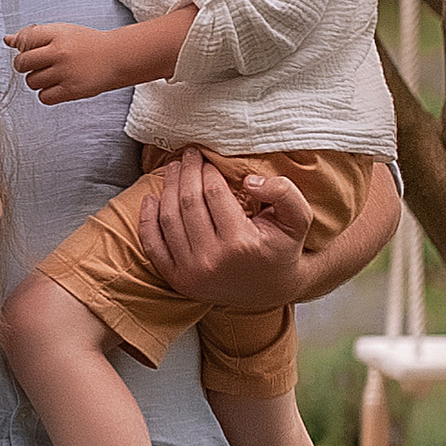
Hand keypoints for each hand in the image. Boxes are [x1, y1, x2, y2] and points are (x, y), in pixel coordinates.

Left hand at [6, 20, 132, 104]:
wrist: (117, 57)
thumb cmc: (87, 44)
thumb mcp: (62, 32)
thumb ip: (34, 36)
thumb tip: (7, 40)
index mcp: (56, 33)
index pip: (23, 40)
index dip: (23, 47)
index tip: (33, 50)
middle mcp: (60, 52)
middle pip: (21, 63)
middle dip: (25, 66)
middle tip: (38, 65)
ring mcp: (65, 72)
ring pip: (31, 82)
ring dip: (37, 81)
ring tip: (53, 75)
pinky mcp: (72, 90)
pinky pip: (44, 97)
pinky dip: (47, 94)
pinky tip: (58, 86)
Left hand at [131, 152, 309, 308]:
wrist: (272, 290)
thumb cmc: (283, 248)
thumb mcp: (298, 219)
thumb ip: (284, 192)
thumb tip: (249, 180)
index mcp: (240, 243)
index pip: (213, 193)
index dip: (208, 170)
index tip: (208, 158)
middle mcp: (212, 260)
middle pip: (188, 202)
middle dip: (186, 172)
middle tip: (188, 155)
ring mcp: (191, 273)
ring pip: (169, 219)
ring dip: (168, 188)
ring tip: (174, 170)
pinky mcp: (178, 280)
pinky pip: (153, 245)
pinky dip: (147, 219)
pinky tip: (152, 198)